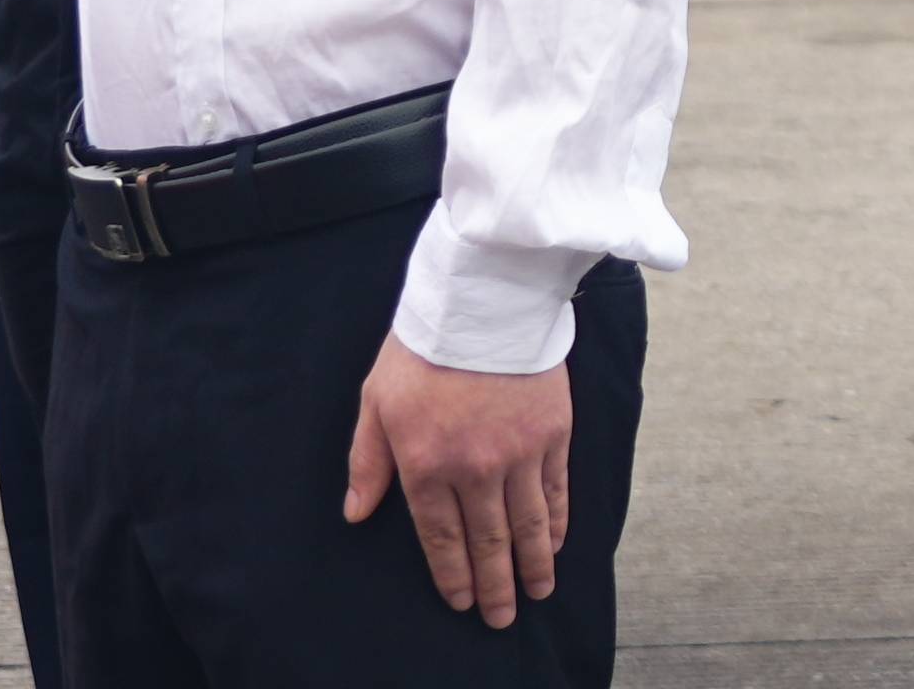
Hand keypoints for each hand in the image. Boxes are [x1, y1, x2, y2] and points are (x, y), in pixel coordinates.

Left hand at [342, 335, 573, 624]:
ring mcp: (519, 453)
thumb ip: (368, 460)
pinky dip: (556, 521)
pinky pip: (556, 490)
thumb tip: (357, 511)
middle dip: (495, 584)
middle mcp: (475, 468)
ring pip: (527, 525)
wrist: (485, 297)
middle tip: (501, 617)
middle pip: (488, 542)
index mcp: (426, 464)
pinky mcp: (553, 433)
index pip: (441, 537)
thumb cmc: (423, 346)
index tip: (462, 602)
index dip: (452, 575)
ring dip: (532, 565)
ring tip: (537, 592)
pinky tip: (555, 543)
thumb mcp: (376, 400)